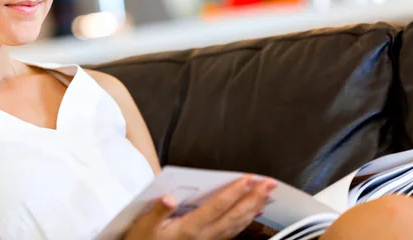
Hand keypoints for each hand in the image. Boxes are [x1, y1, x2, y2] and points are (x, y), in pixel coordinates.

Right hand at [124, 175, 276, 239]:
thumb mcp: (143, 226)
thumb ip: (156, 211)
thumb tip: (168, 197)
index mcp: (188, 229)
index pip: (217, 207)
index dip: (234, 192)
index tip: (249, 179)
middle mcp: (202, 237)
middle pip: (234, 215)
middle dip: (253, 198)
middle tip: (269, 184)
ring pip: (237, 225)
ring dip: (253, 208)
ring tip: (266, 195)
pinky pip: (232, 233)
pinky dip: (245, 222)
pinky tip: (252, 213)